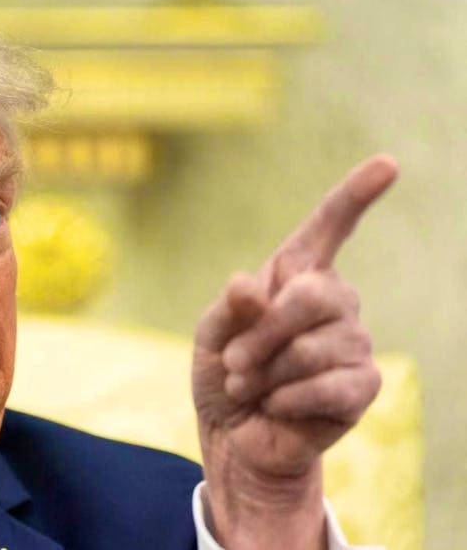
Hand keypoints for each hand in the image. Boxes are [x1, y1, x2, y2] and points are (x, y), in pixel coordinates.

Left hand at [192, 154, 398, 548]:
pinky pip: (326, 385)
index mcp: (295, 277)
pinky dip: (287, 399)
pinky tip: (278, 406)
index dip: (355, 195)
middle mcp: (332, 302)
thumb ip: (230, 308)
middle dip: (262, 334)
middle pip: (311, 295)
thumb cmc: (223, 376)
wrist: (234, 435)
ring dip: (266, 374)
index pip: (329, 228)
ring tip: (251, 388)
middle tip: (232, 363)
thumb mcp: (211, 337)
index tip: (388, 164)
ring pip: (312, 347)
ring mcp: (353, 343)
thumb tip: (250, 284)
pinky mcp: (362, 386)